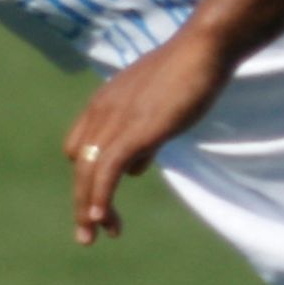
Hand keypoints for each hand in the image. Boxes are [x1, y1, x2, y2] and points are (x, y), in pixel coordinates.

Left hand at [62, 32, 228, 244]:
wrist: (203, 49)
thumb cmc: (189, 73)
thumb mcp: (159, 108)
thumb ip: (144, 137)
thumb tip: (135, 168)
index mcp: (103, 104)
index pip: (81, 147)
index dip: (89, 177)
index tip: (104, 200)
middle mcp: (100, 113)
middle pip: (80, 165)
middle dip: (82, 202)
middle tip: (88, 235)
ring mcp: (115, 122)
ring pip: (88, 173)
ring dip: (88, 208)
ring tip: (96, 235)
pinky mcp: (134, 132)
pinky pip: (107, 170)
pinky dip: (100, 197)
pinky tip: (100, 218)